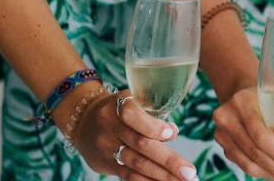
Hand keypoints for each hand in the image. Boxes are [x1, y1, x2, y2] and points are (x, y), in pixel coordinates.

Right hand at [75, 91, 196, 180]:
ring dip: (163, 175)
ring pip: (137, 164)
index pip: (132, 114)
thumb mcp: (132, 101)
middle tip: (190, 172)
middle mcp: (109, 126)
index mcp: (117, 105)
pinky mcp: (106, 164)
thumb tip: (173, 132)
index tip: (171, 133)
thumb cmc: (119, 109)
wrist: (83, 122)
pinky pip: (130, 176)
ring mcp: (106, 147)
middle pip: (140, 144)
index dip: (152, 126)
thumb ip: (152, 114)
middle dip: (168, 160)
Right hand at [214, 87, 273, 180]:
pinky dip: (261, 171)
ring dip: (270, 174)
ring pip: (247, 162)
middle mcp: (228, 116)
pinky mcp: (221, 142)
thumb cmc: (271, 98)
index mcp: (244, 102)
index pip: (262, 136)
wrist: (244, 90)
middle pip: (254, 152)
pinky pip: (241, 163)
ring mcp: (221, 130)